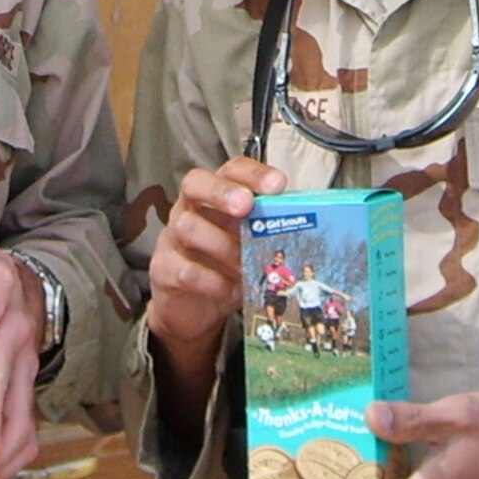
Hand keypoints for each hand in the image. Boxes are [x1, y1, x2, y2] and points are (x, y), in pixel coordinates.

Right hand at [143, 157, 284, 439]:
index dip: (252, 173)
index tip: (278, 184)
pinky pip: (184, 269)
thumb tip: (315, 224)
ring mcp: (171, 238)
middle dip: (221, 192)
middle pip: (194, 183)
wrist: (192, 309)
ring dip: (222, 245)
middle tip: (246, 206)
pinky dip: (211, 281)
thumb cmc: (226, 267)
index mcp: (214, 197)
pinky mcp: (163, 270)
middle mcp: (189, 209)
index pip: (229, 169)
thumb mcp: (249, 245)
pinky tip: (230, 289)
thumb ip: (268, 231)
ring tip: (244, 264)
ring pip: (187, 226)